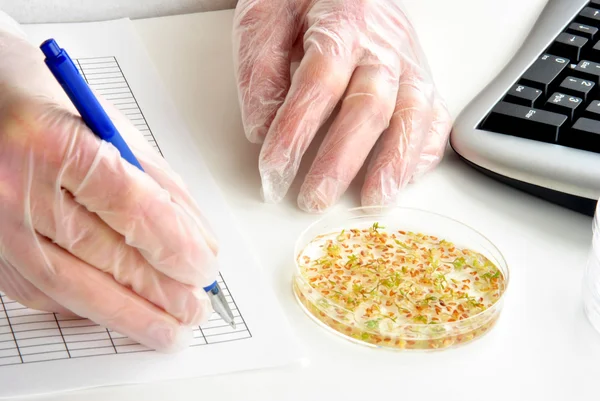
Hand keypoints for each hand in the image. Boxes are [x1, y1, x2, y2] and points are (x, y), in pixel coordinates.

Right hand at [0, 29, 218, 351]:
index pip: (130, 209)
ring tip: (167, 329)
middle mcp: (12, 188)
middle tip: (195, 308)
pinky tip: (116, 312)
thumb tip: (195, 238)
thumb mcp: (107, 124)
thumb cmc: (40, 100)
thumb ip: (154, 181)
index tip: (204, 269)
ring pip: (70, 286)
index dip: (175, 247)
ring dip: (126, 315)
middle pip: (103, 256)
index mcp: (50, 144)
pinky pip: (39, 291)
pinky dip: (84, 306)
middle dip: (159, 291)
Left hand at [233, 0, 451, 211]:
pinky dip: (421, 149)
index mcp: (341, 21)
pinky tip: (403, 177)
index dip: (295, 131)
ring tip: (371, 200)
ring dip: (392, 162)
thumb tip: (262, 128)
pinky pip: (433, 116)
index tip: (274, 170)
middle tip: (314, 198)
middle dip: (340, 160)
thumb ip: (260, 67)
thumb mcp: (266, 15)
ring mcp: (407, 62)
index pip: (319, 83)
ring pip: (411, 115)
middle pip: (367, 107)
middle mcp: (382, 43)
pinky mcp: (420, 77)